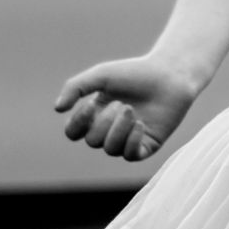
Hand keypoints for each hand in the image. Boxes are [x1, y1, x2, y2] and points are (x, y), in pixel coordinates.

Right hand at [54, 56, 197, 161]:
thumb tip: (58, 109)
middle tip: (123, 104)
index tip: (90, 105)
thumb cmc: (136, 73)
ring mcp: (129, 139)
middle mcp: (110, 129)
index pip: (74, 132)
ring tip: (132, 111)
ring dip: (119, 130)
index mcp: (95, 114)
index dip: (77, 124)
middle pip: (92, 141)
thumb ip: (76, 87)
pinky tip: (141, 124)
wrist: (170, 75)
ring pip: (110, 150)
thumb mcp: (101, 75)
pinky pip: (131, 155)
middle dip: (105, 123)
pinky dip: (132, 141)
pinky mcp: (147, 145)